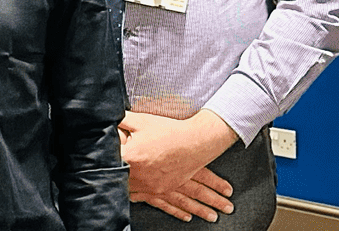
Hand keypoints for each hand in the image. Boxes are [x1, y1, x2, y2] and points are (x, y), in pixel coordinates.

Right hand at [120, 110, 238, 222]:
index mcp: (177, 162)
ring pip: (184, 201)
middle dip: (214, 200)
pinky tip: (185, 216)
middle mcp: (171, 178)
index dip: (216, 183)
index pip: (202, 173)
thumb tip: (169, 121)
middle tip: (227, 208)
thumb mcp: (140, 122)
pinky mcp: (147, 194)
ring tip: (212, 216)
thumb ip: (161, 122)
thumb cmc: (128, 140)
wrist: (110, 160)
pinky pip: (165, 205)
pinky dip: (177, 211)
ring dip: (200, 209)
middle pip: (197, 191)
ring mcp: (160, 188)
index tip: (228, 190)